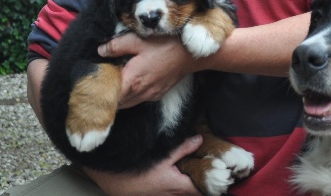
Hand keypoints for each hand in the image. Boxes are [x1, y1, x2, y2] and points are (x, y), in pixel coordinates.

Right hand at [84, 134, 203, 194]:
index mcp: (176, 187)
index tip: (220, 178)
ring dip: (185, 187)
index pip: (199, 190)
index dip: (210, 184)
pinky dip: (174, 189)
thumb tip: (200, 140)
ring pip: (179, 195)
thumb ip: (183, 148)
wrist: (110, 178)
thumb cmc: (136, 168)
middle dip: (199, 186)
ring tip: (191, 175)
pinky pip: (167, 195)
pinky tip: (173, 179)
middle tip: (209, 174)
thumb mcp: (162, 156)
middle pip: (190, 194)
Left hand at [98, 33, 193, 108]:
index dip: (98, 93)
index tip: (92, 85)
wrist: (192, 54)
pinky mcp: (158, 94)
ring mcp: (150, 95)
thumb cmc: (166, 45)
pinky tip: (132, 82)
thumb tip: (100, 51)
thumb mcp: (138, 40)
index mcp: (132, 80)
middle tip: (101, 83)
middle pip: (116, 103)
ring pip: (127, 103)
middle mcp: (140, 93)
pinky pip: (139, 99)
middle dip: (108, 95)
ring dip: (119, 97)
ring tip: (115, 83)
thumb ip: (116, 46)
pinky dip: (131, 95)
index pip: (108, 96)